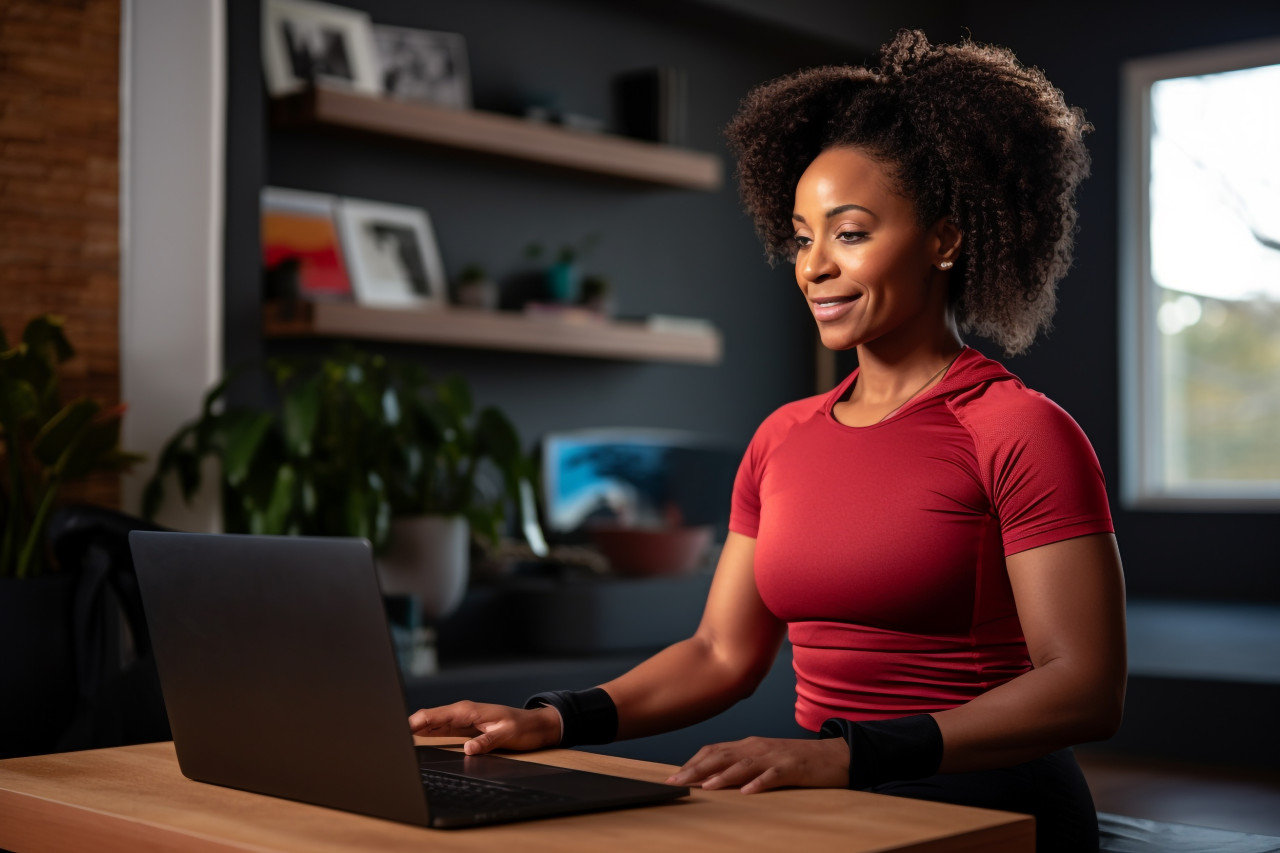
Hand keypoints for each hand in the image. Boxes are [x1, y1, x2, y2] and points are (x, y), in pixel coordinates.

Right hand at [408, 701, 561, 754]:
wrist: (534, 726)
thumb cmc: (522, 727)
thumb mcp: (507, 735)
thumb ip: (487, 741)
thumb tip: (468, 749)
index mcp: (467, 711)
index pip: (433, 715)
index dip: (414, 722)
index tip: (398, 732)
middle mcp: (461, 713)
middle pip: (427, 717)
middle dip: (408, 725)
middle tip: (389, 739)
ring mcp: (461, 720)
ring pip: (431, 722)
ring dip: (415, 728)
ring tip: (395, 740)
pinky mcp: (463, 728)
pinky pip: (440, 728)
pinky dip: (426, 732)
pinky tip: (415, 738)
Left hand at [665, 736, 848, 793]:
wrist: (834, 755)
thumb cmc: (797, 760)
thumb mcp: (764, 758)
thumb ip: (741, 764)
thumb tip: (711, 777)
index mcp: (749, 745)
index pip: (714, 750)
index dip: (692, 762)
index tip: (673, 775)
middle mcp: (758, 747)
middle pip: (722, 756)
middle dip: (697, 769)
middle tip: (676, 781)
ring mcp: (775, 756)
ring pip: (744, 764)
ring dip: (723, 776)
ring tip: (705, 787)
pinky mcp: (793, 768)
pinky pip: (774, 776)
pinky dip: (759, 783)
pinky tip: (747, 792)